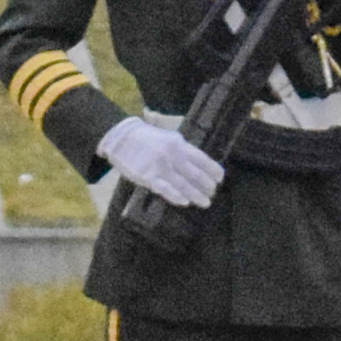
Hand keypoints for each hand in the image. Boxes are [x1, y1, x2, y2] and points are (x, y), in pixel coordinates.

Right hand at [99, 113, 224, 209]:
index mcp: (178, 144)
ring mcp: (159, 166)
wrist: (121, 138)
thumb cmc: (147, 139)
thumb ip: (183, 151)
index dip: (213, 170)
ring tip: (205, 202)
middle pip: (195, 174)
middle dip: (207, 185)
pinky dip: (176, 196)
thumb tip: (200, 165)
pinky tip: (185, 202)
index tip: (220, 179)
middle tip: (212, 192)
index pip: (201, 159)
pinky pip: (164, 189)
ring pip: (183, 184)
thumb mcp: (169, 138)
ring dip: (196, 195)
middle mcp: (171, 155)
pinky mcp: (147, 176)